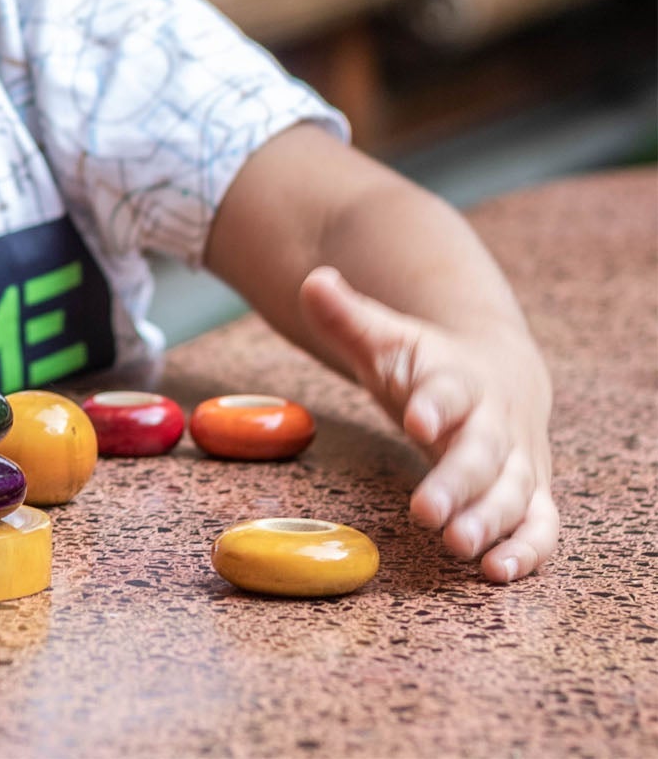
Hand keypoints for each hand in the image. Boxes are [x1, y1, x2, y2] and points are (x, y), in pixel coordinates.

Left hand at [299, 265, 557, 582]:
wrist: (500, 373)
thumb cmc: (428, 362)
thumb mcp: (387, 337)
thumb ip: (348, 316)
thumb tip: (311, 281)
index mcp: (457, 378)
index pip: (449, 388)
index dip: (435, 403)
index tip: (415, 418)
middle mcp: (494, 422)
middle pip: (482, 452)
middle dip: (458, 483)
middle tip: (427, 513)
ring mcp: (517, 460)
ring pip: (514, 493)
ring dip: (491, 522)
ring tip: (458, 547)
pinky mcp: (530, 494)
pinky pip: (541, 525)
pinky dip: (529, 550)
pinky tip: (498, 572)